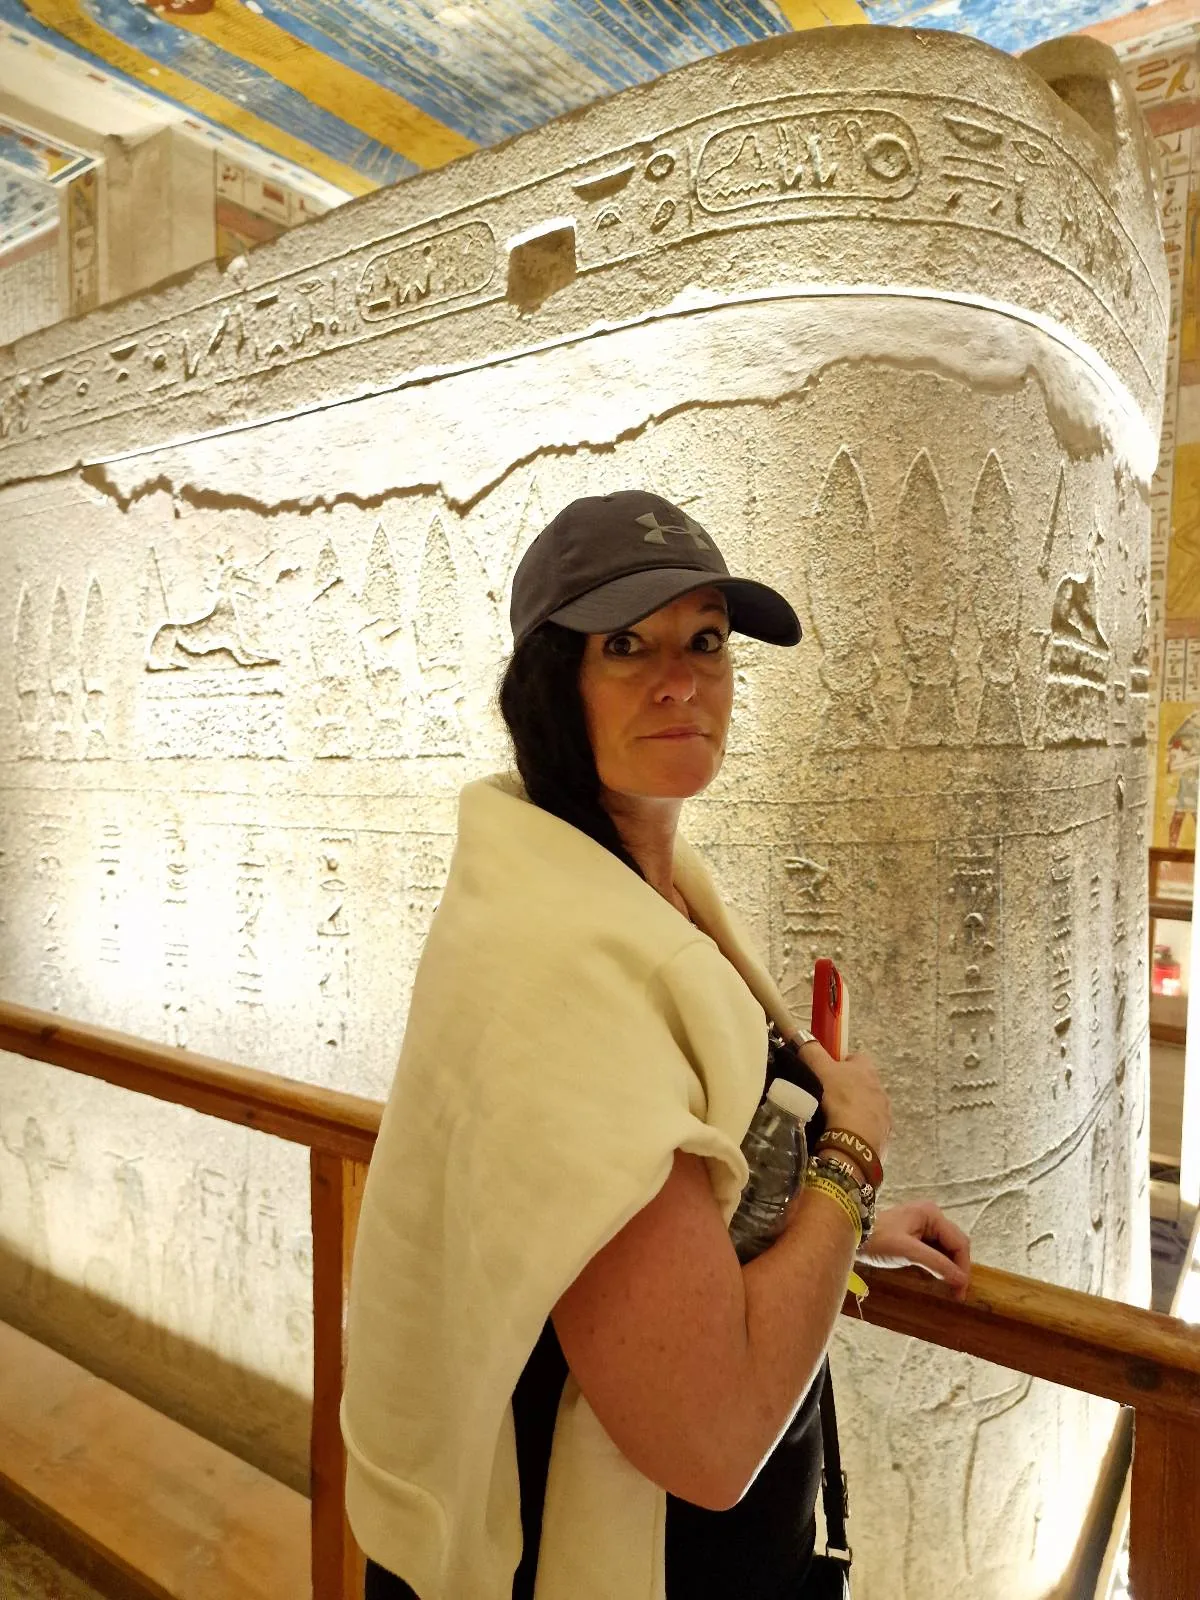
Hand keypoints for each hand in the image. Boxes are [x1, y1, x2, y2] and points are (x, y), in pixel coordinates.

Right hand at [793, 1038, 891, 1162]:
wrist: (855, 1139)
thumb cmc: (839, 1098)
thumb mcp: (821, 1070)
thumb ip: (810, 1050)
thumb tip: (797, 1032)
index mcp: (867, 1068)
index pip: (855, 1057)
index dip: (840, 1063)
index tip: (826, 1074)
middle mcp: (880, 1087)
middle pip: (862, 1081)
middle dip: (848, 1087)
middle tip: (827, 1097)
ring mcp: (884, 1112)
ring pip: (867, 1104)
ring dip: (855, 1108)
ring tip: (834, 1118)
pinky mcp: (884, 1132)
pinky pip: (870, 1126)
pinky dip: (859, 1128)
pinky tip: (845, 1133)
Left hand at [857, 1201, 970, 1298]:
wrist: (852, 1234)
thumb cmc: (877, 1240)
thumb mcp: (907, 1252)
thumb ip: (936, 1264)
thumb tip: (962, 1280)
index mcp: (932, 1214)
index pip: (959, 1242)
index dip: (963, 1267)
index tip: (960, 1291)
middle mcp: (931, 1216)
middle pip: (955, 1244)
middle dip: (958, 1268)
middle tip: (956, 1294)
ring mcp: (924, 1224)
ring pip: (947, 1248)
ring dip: (949, 1267)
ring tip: (948, 1289)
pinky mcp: (916, 1234)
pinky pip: (935, 1250)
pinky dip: (938, 1264)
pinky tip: (936, 1278)